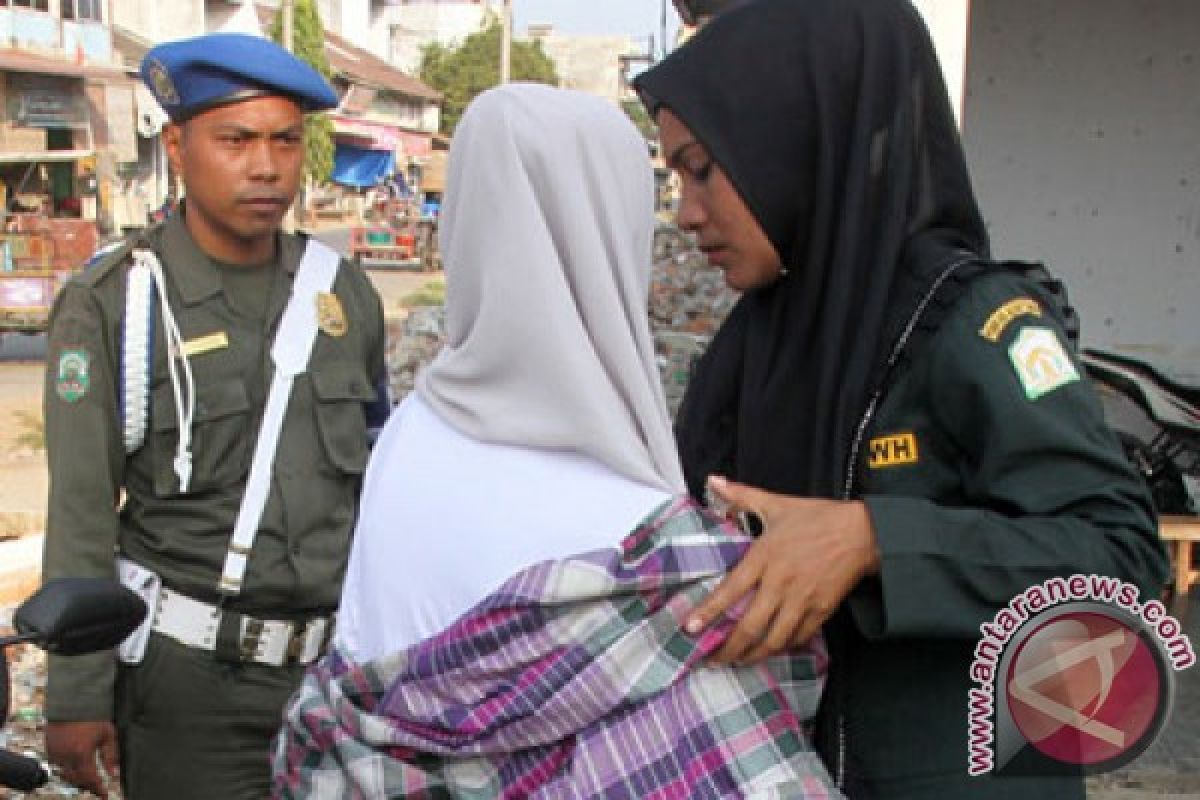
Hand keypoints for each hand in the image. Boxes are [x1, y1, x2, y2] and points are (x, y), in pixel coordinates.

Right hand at [45, 720, 119, 795]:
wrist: (70, 704)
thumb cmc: (92, 716)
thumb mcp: (107, 734)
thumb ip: (111, 755)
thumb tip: (113, 774)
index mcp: (81, 753)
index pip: (90, 779)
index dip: (98, 789)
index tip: (105, 796)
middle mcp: (66, 756)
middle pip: (77, 780)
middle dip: (89, 785)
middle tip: (99, 789)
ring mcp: (55, 755)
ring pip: (67, 775)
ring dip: (78, 779)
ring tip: (90, 780)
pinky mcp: (49, 751)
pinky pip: (59, 767)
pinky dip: (69, 770)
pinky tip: (78, 768)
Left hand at [689, 475, 880, 664]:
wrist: (863, 532)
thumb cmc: (818, 517)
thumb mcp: (777, 503)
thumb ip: (742, 495)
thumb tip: (714, 481)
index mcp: (765, 556)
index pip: (730, 589)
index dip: (708, 612)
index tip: (690, 628)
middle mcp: (780, 581)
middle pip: (750, 625)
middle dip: (728, 648)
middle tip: (712, 659)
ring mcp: (802, 599)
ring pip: (774, 638)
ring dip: (753, 655)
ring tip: (738, 662)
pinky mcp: (822, 610)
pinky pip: (798, 637)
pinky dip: (782, 647)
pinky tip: (770, 651)